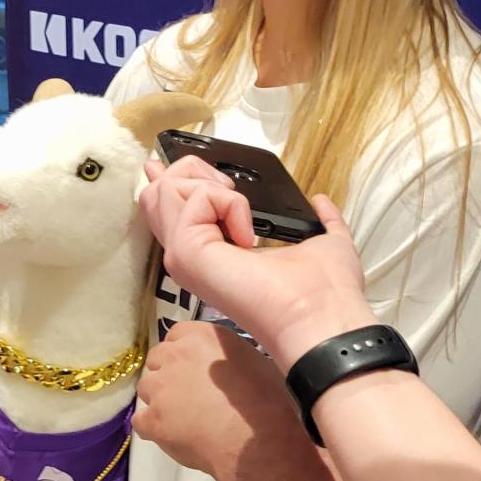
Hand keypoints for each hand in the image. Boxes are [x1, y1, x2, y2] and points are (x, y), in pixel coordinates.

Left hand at [135, 321, 299, 478]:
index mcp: (201, 336)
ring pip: (146, 388)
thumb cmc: (267, 400)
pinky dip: (153, 429)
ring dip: (159, 400)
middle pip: (156, 359)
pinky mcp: (152, 419)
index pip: (176, 335)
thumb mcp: (253, 360)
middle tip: (188, 395)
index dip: (184, 354)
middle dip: (168, 374)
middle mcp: (175, 355)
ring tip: (182, 418)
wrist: (257, 442)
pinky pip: (140, 421)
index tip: (195, 369)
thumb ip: (225, 356)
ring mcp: (160, 387)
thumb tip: (222, 366)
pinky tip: (173, 436)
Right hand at [140, 158, 375, 369]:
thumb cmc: (324, 289)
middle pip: (156, 193)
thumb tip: (320, 201)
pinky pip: (196, 197)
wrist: (320, 313)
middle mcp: (190, 256)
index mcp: (214, 255)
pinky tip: (247, 234)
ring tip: (240, 207)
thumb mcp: (321, 239)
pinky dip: (229, 202)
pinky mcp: (186, 249)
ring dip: (210, 185)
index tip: (184, 167)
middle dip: (192, 171)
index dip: (170, 181)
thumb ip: (321, 219)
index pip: (170, 211)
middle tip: (230, 189)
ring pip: (165, 189)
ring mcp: (183, 255)